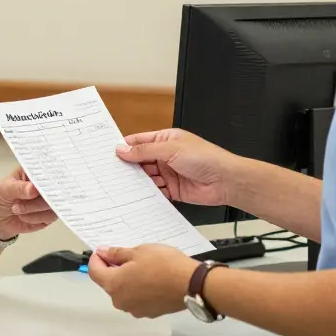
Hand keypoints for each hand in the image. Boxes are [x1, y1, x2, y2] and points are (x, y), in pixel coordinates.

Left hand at [0, 167, 58, 241]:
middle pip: (55, 188)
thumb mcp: (5, 189)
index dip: (49, 177)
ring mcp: (48, 199)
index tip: (40, 185)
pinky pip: (50, 216)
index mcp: (35, 170)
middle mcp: (44, 184)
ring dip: (34, 209)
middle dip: (38, 198)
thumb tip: (33, 188)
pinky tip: (23, 216)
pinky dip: (35, 218)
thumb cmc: (0, 197)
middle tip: (21, 200)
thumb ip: (19, 188)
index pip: (49, 169)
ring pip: (53, 204)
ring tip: (17, 209)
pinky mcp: (49, 214)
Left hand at [87, 244, 195, 318]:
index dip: (96, 259)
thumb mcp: (138, 252)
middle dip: (112, 269)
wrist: (191, 284)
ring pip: (123, 292)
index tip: (103, 250)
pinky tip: (151, 279)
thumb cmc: (163, 265)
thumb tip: (103, 252)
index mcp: (114, 285)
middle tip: (125, 255)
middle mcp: (120, 301)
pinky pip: (136, 299)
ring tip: (141, 266)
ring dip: (126, 279)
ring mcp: (134, 309)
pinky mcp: (148, 312)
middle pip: (108, 283)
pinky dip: (138, 289)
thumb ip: (116, 254)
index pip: (94, 272)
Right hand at [116, 129, 241, 206]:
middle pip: (141, 161)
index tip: (110, 153)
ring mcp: (170, 173)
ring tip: (125, 186)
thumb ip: (145, 150)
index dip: (125, 146)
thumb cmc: (206, 158)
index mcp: (166, 140)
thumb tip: (123, 148)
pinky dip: (149, 194)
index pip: (139, 141)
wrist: (226, 181)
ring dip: (139, 182)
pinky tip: (141, 196)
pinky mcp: (174, 190)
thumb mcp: (171, 149)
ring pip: (147, 177)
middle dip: (129, 167)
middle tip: (114, 173)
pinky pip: (156, 192)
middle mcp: (166, 156)